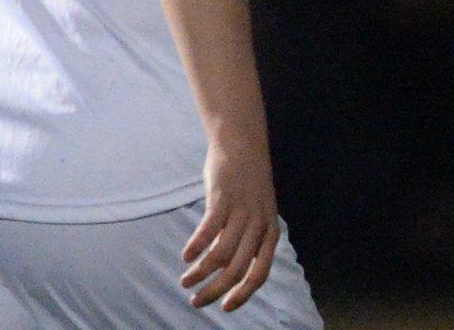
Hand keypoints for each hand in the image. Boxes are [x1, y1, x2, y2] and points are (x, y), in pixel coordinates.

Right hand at [181, 136, 280, 311]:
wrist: (242, 146)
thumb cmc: (246, 183)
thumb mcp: (254, 214)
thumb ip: (246, 237)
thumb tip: (227, 265)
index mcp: (269, 234)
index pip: (259, 274)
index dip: (243, 294)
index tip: (225, 308)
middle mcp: (257, 227)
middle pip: (237, 269)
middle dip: (216, 290)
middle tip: (196, 301)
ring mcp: (241, 213)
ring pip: (221, 254)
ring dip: (201, 272)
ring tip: (185, 281)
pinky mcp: (222, 199)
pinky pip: (209, 230)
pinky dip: (197, 246)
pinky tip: (185, 256)